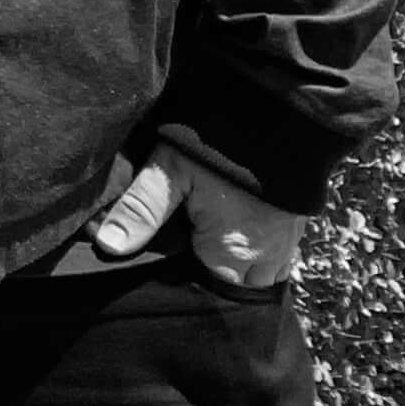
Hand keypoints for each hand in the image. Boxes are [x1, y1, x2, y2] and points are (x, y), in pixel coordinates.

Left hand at [87, 143, 303, 287]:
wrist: (281, 115)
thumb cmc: (224, 144)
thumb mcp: (173, 170)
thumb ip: (142, 208)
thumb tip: (110, 245)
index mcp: (234, 254)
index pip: (206, 290)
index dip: (183, 277)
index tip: (164, 260)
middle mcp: (265, 258)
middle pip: (232, 285)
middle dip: (210, 274)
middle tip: (183, 247)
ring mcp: (285, 243)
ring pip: (257, 274)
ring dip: (236, 265)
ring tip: (207, 239)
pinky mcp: (294, 225)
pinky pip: (275, 255)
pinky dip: (255, 250)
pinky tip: (232, 227)